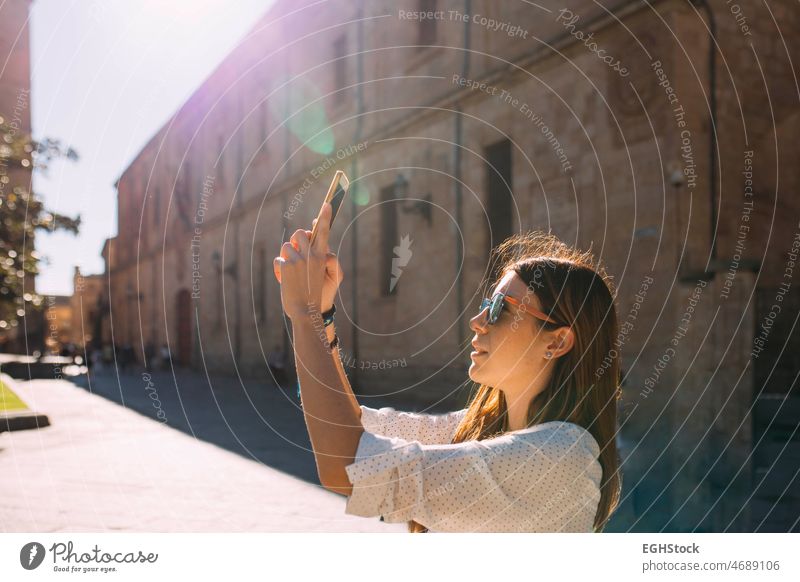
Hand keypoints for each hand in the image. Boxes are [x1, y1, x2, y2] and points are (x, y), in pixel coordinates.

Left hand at [273, 203, 343, 318]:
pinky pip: (279, 260)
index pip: (324, 232)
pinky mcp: (285, 267)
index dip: (325, 217)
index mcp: (323, 256)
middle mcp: (310, 256)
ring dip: (287, 257)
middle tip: (298, 252)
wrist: (306, 312)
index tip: (327, 204)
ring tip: (292, 273)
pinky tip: (285, 281)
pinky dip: (280, 270)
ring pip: (286, 247)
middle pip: (299, 233)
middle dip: (297, 240)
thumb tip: (319, 244)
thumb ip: (326, 258)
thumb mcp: (330, 276)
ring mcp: (297, 260)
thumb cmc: (318, 294)